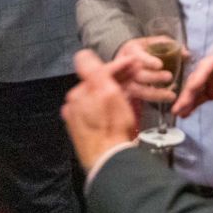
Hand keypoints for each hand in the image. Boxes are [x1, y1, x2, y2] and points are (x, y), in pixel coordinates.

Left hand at [62, 50, 139, 169]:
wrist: (109, 159)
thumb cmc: (112, 125)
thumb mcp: (107, 93)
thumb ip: (94, 71)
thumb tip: (82, 53)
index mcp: (77, 94)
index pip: (99, 71)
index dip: (120, 65)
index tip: (136, 63)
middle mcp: (73, 105)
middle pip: (98, 83)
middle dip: (118, 76)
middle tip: (138, 73)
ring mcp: (77, 119)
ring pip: (99, 96)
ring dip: (116, 88)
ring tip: (134, 87)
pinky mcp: (85, 130)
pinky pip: (98, 109)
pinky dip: (110, 102)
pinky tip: (122, 105)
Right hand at [113, 36, 181, 103]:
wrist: (125, 61)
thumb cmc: (144, 49)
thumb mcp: (153, 42)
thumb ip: (169, 45)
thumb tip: (186, 55)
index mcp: (131, 50)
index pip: (138, 56)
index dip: (148, 61)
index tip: (159, 65)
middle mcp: (125, 66)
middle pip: (138, 75)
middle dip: (154, 77)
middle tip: (169, 77)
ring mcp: (124, 81)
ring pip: (138, 90)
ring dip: (155, 94)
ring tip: (172, 96)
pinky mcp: (127, 93)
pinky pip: (139, 99)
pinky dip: (153, 99)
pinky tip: (166, 98)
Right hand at [173, 44, 212, 116]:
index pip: (204, 66)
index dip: (197, 77)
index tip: (191, 89)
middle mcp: (211, 67)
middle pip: (196, 79)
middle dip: (187, 92)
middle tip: (178, 106)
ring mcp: (211, 79)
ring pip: (195, 90)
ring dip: (186, 100)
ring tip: (178, 112)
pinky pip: (200, 97)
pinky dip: (192, 105)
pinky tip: (184, 113)